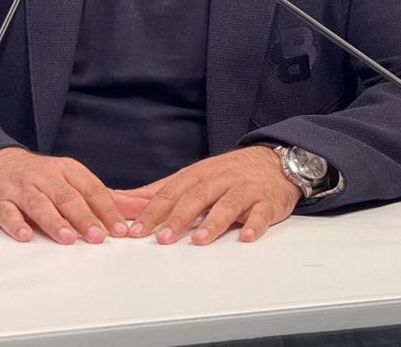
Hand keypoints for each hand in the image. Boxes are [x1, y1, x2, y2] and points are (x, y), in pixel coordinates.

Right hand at [0, 147, 128, 244]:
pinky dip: (16, 224)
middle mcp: (45, 176)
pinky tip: (25, 236)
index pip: (90, 188)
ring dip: (54, 221)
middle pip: (67, 197)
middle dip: (84, 217)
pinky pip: (7, 212)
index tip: (120, 229)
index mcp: (66, 170)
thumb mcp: (71, 179)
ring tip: (67, 238)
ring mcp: (21, 188)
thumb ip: (104, 197)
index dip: (106, 209)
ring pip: (39, 203)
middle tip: (99, 237)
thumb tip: (140, 207)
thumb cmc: (40, 177)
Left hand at [120, 146, 302, 245]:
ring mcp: (245, 189)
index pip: (171, 191)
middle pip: (196, 196)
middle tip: (161, 238)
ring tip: (199, 240)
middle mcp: (220, 179)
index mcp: (199, 174)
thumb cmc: (229, 173)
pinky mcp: (267, 201)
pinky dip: (254, 225)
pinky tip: (247, 237)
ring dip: (213, 222)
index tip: (135, 230)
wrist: (275, 160)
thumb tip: (125, 202)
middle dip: (177, 217)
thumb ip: (163, 191)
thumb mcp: (195, 176)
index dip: (152, 210)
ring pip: (228, 203)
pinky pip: (261, 213)